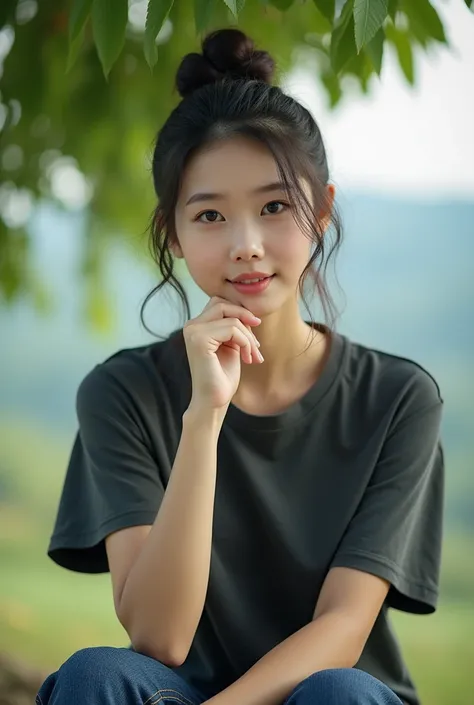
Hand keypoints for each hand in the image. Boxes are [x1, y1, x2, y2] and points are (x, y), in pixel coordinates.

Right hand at [183, 297, 262, 411]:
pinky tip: (247, 359)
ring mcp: (193, 331)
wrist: (214, 401)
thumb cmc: (222, 377)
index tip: (254, 335)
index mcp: (196, 326)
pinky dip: (245, 343)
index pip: (221, 304)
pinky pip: (232, 329)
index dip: (240, 314)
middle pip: (223, 304)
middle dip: (245, 319)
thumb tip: (249, 312)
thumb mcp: (231, 345)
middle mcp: (191, 326)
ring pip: (231, 318)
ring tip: (253, 356)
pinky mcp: (199, 339)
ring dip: (248, 337)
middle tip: (256, 342)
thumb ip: (234, 327)